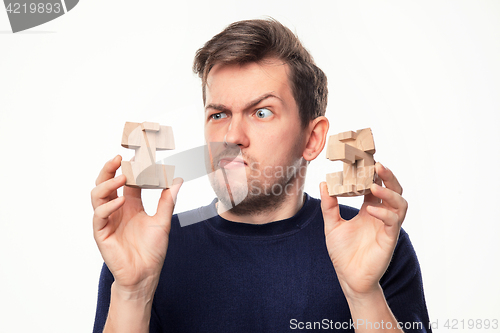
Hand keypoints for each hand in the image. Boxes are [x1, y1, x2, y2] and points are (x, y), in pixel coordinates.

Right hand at [91, 155, 182, 292]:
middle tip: (118, 158)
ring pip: (97, 195)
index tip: (136, 154)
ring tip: (121, 176)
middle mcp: (116, 209)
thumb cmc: (152, 249)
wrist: (145, 274)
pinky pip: (99, 215)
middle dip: (109, 169)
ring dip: (107, 184)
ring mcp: (107, 220)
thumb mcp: (163, 221)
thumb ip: (167, 200)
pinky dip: (108, 206)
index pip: (126, 181)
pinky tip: (120, 201)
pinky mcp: (101, 233)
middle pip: (106, 183)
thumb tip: (177, 178)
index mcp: (130, 205)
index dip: (129, 167)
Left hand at [320, 162, 407, 298]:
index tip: (366, 158)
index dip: (373, 173)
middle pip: (393, 190)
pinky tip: (370, 209)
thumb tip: (324, 182)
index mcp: (369, 209)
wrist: (349, 277)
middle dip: (388, 176)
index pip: (375, 185)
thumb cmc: (342, 253)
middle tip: (377, 164)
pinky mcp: (389, 239)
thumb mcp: (332, 225)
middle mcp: (381, 215)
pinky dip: (384, 213)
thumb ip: (329, 205)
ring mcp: (387, 226)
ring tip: (374, 185)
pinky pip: (393, 222)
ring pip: (400, 203)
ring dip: (389, 192)